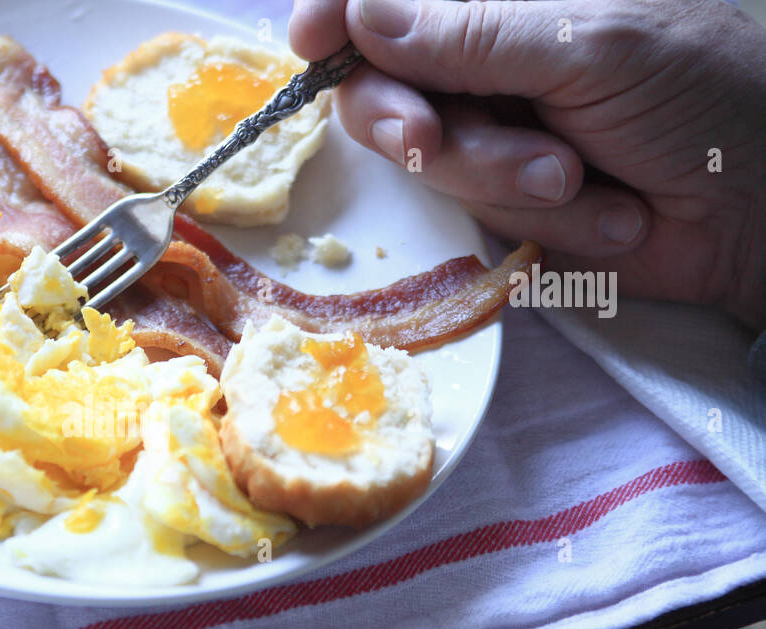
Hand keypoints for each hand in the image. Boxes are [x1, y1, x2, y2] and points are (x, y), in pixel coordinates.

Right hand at [290, 0, 765, 327]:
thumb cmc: (704, 95)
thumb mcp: (590, 45)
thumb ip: (471, 34)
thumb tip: (359, 16)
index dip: (338, 14)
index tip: (313, 40)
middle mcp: (487, 56)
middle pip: (380, 83)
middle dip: (410, 120)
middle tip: (435, 142)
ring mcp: (494, 129)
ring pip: (425, 159)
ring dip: (500, 177)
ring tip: (577, 176)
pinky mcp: (508, 199)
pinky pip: (471, 213)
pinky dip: (534, 218)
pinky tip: (603, 210)